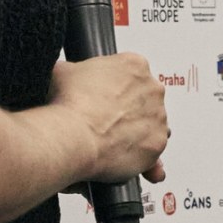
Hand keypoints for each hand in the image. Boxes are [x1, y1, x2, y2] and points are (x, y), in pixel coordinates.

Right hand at [51, 54, 168, 183]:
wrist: (72, 137)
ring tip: (112, 141)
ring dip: (136, 133)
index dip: (116, 89)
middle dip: (129, 111)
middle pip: (145, 100)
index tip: (105, 98)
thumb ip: (75, 70)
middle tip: (107, 121)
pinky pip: (152, 151)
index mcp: (134, 65)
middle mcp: (153, 89)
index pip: (132, 75)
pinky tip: (120, 157)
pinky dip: (139, 155)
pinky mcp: (158, 143)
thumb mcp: (63, 71)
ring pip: (151, 126)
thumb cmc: (69, 105)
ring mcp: (158, 117)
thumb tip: (69, 76)